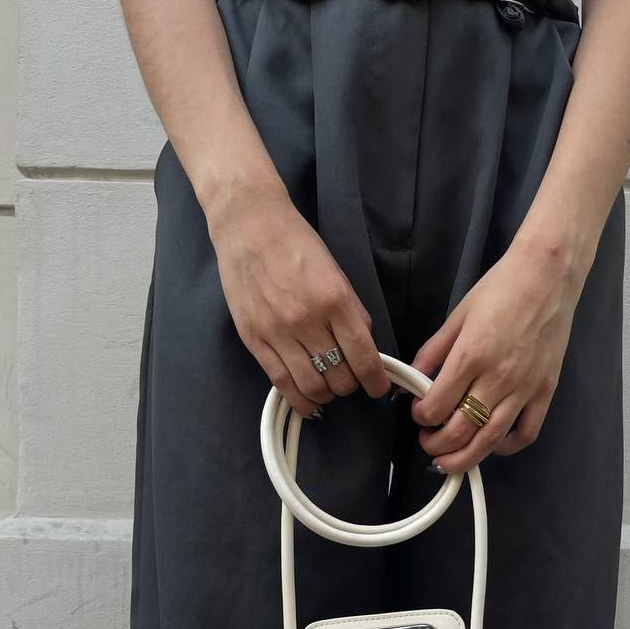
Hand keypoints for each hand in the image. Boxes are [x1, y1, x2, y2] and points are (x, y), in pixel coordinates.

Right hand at [206, 185, 390, 414]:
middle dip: (350, 386)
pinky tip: (308, 403)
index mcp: (334, 301)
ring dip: (327, 395)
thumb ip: (352, 314)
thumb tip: (365, 350)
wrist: (249, 226)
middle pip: (339, 378)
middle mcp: (307, 320)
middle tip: (350, 380)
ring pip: (312, 387)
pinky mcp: (254, 340)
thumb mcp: (337, 275)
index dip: (376, 382)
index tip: (380, 389)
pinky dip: (300, 400)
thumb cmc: (296, 245)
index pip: (363, 357)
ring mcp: (277, 332)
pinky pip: (281, 383)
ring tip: (328, 388)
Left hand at [409, 235, 590, 472]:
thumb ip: (434, 351)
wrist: (548, 275)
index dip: (420, 417)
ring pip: (490, 440)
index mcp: (471, 356)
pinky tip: (491, 444)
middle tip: (427, 442)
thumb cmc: (502, 288)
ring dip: (464, 458)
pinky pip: (526, 433)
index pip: (436, 406)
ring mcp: (524, 387)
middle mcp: (497, 377)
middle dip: (436, 445)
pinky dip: (507, 447)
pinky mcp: (545, 391)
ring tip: (449, 461)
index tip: (418, 413)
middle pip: (460, 431)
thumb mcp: (458, 316)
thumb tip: (414, 378)